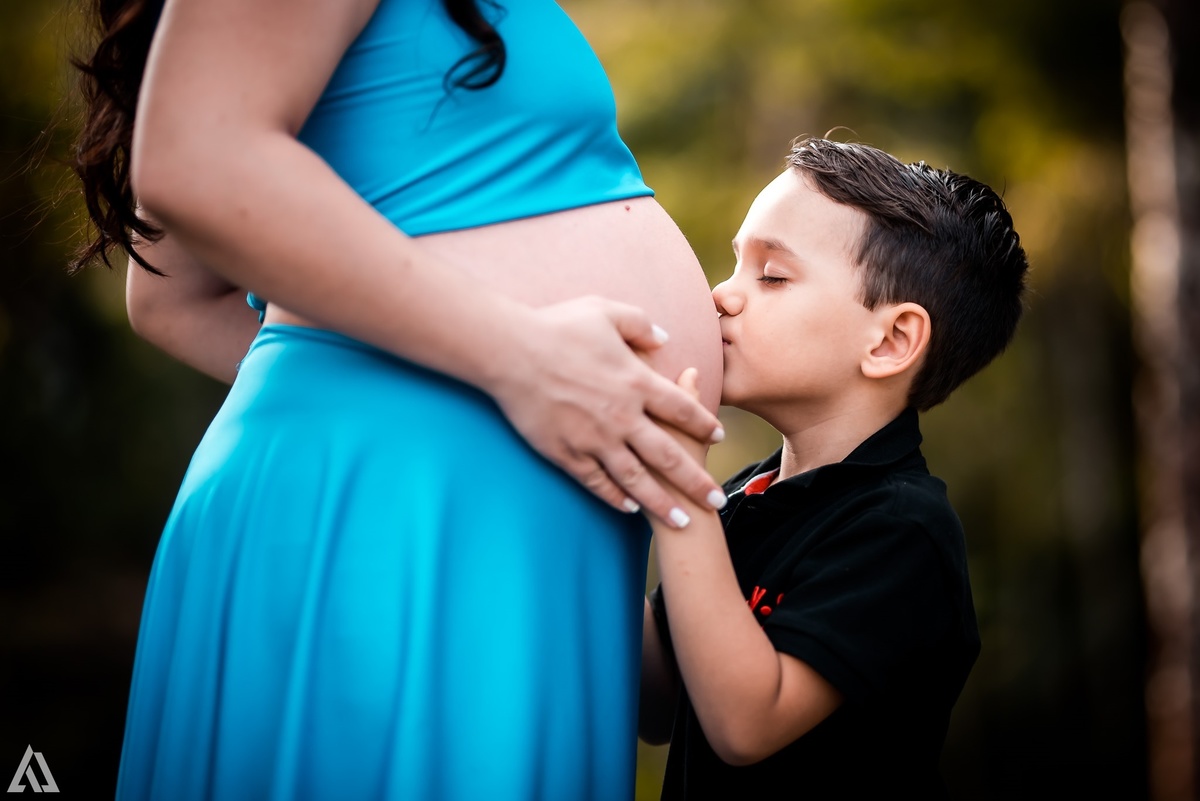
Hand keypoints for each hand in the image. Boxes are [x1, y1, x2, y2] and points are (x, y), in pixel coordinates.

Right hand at [488, 296, 725, 526]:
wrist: (511, 352)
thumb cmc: (557, 327)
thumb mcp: (605, 311)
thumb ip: (640, 324)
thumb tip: (664, 339)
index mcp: (636, 382)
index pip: (682, 408)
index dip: (703, 424)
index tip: (719, 438)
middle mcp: (621, 416)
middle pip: (669, 455)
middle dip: (695, 481)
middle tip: (716, 500)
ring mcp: (594, 439)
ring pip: (636, 479)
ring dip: (661, 502)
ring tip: (682, 520)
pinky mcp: (566, 452)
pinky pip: (596, 482)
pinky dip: (614, 497)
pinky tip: (629, 508)